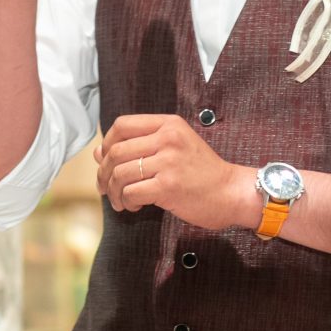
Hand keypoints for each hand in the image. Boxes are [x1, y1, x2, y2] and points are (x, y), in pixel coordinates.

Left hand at [93, 114, 257, 232]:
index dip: (107, 143)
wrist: (231, 192)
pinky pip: (131, 192)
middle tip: (106, 187)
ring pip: (120, 173)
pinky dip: (126, 202)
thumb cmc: (202, 172)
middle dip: (105, 173)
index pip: (122, 125)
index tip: (106, 160)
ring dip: (113, 191)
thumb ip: (140, 145)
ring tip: (121, 201)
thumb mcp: (174, 148)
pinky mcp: (168, 186)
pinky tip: (134, 206)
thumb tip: (99, 152)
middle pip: (117, 151)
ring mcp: (168, 162)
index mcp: (169, 124)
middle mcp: (168, 138)